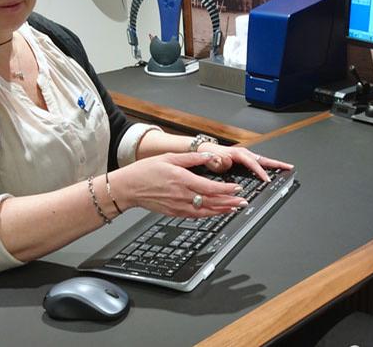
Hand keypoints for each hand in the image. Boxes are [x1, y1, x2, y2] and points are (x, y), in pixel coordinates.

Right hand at [114, 152, 248, 216]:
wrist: (128, 187)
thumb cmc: (146, 171)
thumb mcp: (169, 157)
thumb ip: (191, 158)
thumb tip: (208, 155)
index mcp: (182, 179)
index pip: (210, 187)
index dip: (226, 189)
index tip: (237, 188)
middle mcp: (182, 195)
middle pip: (211, 201)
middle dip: (230, 202)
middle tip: (243, 201)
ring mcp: (178, 206)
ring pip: (205, 211)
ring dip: (222, 210)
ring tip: (235, 208)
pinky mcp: (174, 212)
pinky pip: (195, 215)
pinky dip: (208, 215)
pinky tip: (216, 213)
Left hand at [198, 143, 292, 181]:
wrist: (206, 151)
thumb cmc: (210, 156)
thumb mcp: (213, 160)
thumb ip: (219, 161)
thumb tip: (225, 159)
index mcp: (239, 153)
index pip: (253, 163)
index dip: (261, 172)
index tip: (267, 179)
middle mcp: (245, 153)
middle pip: (264, 159)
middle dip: (277, 163)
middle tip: (289, 167)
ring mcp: (246, 155)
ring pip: (263, 160)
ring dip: (275, 164)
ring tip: (286, 168)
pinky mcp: (246, 159)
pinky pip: (260, 162)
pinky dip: (269, 165)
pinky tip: (273, 170)